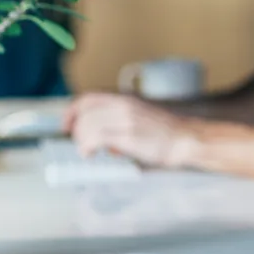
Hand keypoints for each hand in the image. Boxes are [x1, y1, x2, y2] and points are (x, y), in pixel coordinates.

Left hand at [64, 92, 197, 167]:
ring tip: (88, 152)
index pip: (88, 98)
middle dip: (76, 129)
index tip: (67, 125)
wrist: (186, 139)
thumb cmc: (167, 134)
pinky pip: (96, 137)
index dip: (72, 111)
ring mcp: (126, 119)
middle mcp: (123, 105)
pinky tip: (92, 154)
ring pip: (87, 124)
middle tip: (81, 144)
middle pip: (84, 112)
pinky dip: (87, 146)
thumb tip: (105, 145)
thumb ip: (121, 126)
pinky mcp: (128, 135)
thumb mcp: (140, 120)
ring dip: (81, 140)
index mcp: (125, 100)